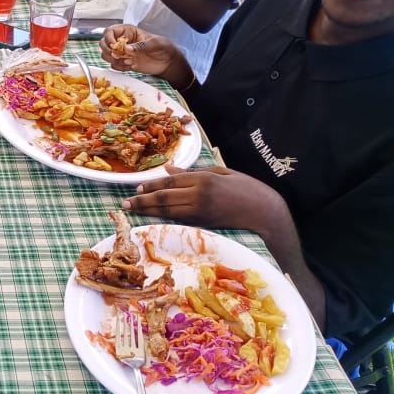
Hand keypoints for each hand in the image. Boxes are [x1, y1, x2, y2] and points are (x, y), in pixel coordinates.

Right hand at [98, 25, 176, 75]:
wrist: (167, 62)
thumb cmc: (163, 47)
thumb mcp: (155, 43)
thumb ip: (141, 45)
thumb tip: (126, 49)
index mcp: (128, 31)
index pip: (109, 31)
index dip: (108, 38)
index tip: (114, 46)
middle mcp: (122, 41)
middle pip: (103, 43)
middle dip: (108, 51)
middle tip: (118, 56)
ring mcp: (121, 52)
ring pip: (106, 55)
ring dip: (113, 60)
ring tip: (127, 61)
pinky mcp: (123, 62)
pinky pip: (113, 65)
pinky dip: (119, 67)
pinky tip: (130, 66)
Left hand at [123, 165, 289, 235]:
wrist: (266, 213)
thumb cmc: (247, 189)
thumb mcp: (221, 173)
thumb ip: (193, 172)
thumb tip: (168, 168)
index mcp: (204, 179)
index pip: (171, 181)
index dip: (152, 185)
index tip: (137, 187)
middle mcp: (199, 195)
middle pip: (164, 197)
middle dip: (143, 199)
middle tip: (126, 202)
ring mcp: (201, 212)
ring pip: (168, 211)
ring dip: (148, 211)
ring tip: (133, 210)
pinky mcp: (204, 225)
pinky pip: (178, 221)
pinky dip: (162, 219)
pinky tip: (151, 219)